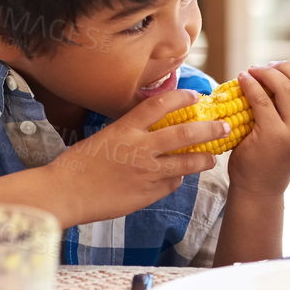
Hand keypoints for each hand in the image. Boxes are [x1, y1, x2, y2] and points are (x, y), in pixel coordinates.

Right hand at [45, 88, 225, 223]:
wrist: (65, 192)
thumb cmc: (77, 164)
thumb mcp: (103, 137)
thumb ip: (129, 133)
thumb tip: (152, 131)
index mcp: (125, 128)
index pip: (160, 105)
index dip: (182, 97)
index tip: (197, 95)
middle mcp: (140, 148)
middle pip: (184, 134)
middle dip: (209, 129)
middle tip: (223, 125)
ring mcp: (146, 172)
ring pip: (186, 163)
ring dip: (204, 159)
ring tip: (212, 158)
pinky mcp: (147, 193)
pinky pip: (171, 184)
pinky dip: (177, 180)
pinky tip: (178, 178)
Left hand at [226, 62, 289, 197]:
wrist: (259, 186)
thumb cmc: (276, 155)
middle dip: (287, 67)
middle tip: (270, 66)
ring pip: (286, 87)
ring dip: (268, 72)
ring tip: (255, 70)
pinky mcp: (273, 135)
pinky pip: (262, 98)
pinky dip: (251, 83)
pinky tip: (243, 78)